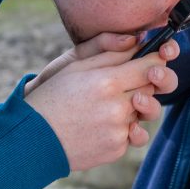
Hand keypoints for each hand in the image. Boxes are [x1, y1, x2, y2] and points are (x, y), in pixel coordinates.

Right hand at [24, 36, 178, 171]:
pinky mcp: (117, 149)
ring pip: (144, 113)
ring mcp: (119, 131)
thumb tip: (138, 40)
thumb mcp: (75, 65)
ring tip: (109, 106)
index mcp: (108, 81)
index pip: (151, 66)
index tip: (154, 59)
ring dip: (133, 108)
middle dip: (143, 84)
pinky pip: (133, 134)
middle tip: (123, 84)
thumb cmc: (53, 96)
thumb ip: (109, 51)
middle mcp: (118, 107)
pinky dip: (121, 128)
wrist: (33, 137)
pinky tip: (98, 125)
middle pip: (151, 89)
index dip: (156, 61)